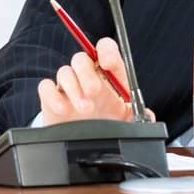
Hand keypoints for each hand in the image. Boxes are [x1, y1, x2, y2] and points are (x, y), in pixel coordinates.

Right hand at [36, 37, 153, 124]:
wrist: (87, 144)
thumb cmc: (107, 123)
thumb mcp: (127, 119)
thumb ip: (139, 115)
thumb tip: (148, 115)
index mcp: (107, 75)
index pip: (105, 49)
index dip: (106, 51)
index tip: (108, 63)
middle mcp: (86, 76)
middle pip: (81, 58)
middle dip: (87, 74)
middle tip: (95, 92)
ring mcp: (67, 86)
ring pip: (64, 72)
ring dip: (74, 89)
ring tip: (85, 109)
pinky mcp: (51, 98)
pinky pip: (46, 87)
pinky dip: (53, 97)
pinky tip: (64, 110)